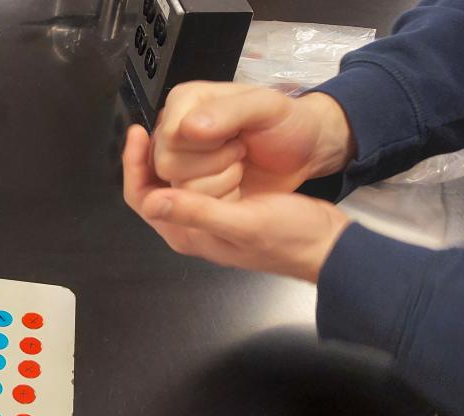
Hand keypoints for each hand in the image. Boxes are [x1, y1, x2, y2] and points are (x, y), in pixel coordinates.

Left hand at [125, 125, 349, 281]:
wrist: (328, 243)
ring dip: (182, 152)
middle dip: (158, 155)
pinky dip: (205, 156)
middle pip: (156, 184)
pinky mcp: (227, 202)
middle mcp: (190, 225)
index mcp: (185, 235)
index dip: (135, 164)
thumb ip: (197, 213)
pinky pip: (202, 174)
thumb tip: (153, 200)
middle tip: (168, 125)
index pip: (142, 196)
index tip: (139, 131)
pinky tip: (217, 138)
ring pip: (178, 176)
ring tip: (191, 128)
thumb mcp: (242, 223)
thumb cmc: (289, 238)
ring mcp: (208, 214)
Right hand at [152, 82, 354, 197]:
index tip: (232, 135)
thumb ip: (228, 111)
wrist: (305, 151)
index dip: (200, 144)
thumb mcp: (267, 106)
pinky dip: (220, 199)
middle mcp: (176, 132)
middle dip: (212, 164)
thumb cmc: (288, 123)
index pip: (167, 136)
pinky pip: (190, 208)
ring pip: (177, 189)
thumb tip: (188, 128)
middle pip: (166, 165)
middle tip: (239, 149)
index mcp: (185, 102)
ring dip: (219, 181)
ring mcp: (182, 163)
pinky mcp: (191, 190)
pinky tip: (236, 183)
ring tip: (239, 163)